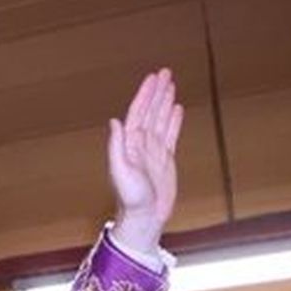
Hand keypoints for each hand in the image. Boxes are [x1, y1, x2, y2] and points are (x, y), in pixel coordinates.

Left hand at [108, 68, 183, 253]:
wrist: (145, 218)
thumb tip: (114, 121)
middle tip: (165, 72)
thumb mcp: (121, 171)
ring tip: (171, 84)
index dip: (146, 94)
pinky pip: (170, 134)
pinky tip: (176, 108)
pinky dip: (173, 120)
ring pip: (160, 119)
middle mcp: (141, 144)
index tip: (154, 77)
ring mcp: (153, 151)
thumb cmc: (131, 199)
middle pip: (150, 111)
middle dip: (157, 91)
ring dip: (165, 101)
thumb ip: (116, 146)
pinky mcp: (165, 159)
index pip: (138, 112)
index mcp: (130, 144)